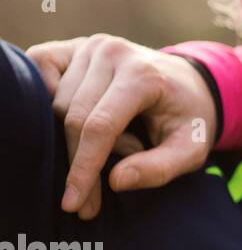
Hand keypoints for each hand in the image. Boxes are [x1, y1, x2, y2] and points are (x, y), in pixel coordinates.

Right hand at [26, 35, 217, 219]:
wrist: (189, 84)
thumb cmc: (189, 119)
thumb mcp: (193, 148)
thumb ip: (161, 168)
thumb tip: (116, 181)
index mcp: (144, 74)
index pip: (100, 126)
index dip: (84, 167)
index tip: (73, 203)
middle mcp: (112, 52)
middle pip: (74, 118)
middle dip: (80, 162)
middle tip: (96, 195)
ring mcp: (90, 46)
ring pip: (57, 105)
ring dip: (79, 134)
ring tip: (119, 141)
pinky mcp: (72, 48)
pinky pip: (40, 75)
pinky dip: (48, 103)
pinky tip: (76, 120)